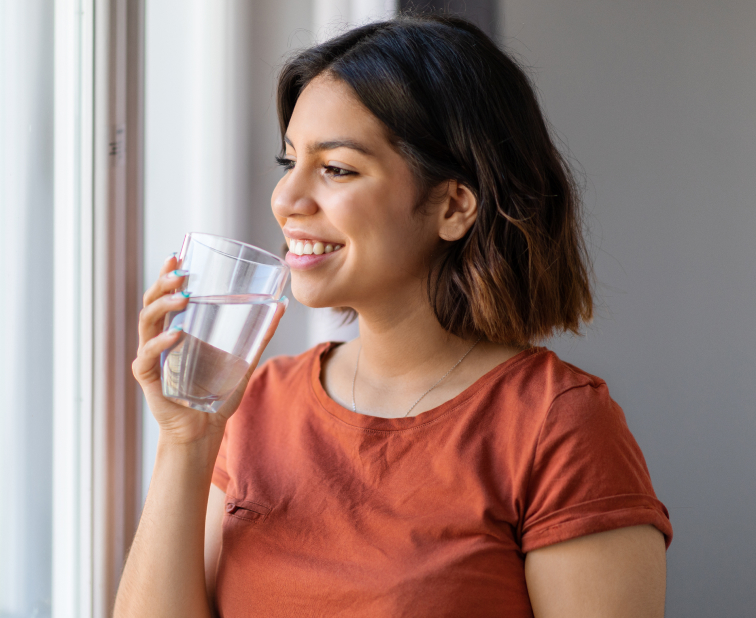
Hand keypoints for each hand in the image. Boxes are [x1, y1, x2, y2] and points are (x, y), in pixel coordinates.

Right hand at [132, 254, 286, 443]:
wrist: (203, 432)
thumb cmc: (218, 395)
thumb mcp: (242, 360)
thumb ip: (259, 335)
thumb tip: (281, 307)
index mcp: (176, 330)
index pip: (165, 295)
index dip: (167, 274)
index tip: (179, 255)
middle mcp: (159, 339)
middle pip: (151, 302)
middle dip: (163, 282)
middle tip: (181, 270)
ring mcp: (151, 358)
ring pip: (146, 323)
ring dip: (162, 305)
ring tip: (183, 296)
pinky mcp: (149, 379)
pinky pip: (148, 356)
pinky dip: (161, 343)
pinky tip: (177, 334)